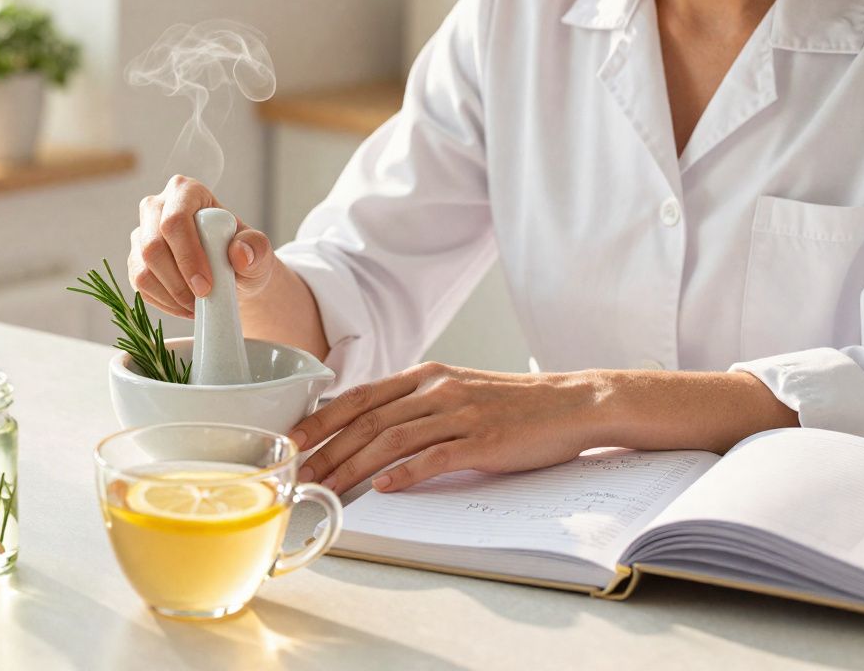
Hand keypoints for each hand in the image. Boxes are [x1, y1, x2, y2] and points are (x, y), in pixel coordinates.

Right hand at [128, 175, 278, 318]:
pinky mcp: (136, 259)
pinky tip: (185, 306)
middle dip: (177, 281)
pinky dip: (163, 303)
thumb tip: (239, 253)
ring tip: (197, 305)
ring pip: (142, 269)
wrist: (231, 272)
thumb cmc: (244, 254)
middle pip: (152, 246)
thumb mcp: (259, 250)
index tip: (206, 285)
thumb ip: (256, 247)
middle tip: (202, 300)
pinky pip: (140, 285)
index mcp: (186, 191)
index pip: (175, 220)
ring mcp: (142, 233)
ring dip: (171, 295)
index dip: (187, 256)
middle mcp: (156, 207)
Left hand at [288, 363, 605, 493]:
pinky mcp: (483, 440)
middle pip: (367, 420)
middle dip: (327, 449)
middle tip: (300, 473)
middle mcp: (436, 390)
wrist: (570, 403)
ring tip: (328, 488)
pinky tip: (383, 487)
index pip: (359, 396)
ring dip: (354, 467)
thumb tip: (367, 430)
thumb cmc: (511, 403)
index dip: (321, 419)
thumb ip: (414, 405)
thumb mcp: (455, 390)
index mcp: (425, 376)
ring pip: (392, 440)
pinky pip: (436, 456)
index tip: (292, 439)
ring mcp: (460, 414)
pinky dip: (406, 473)